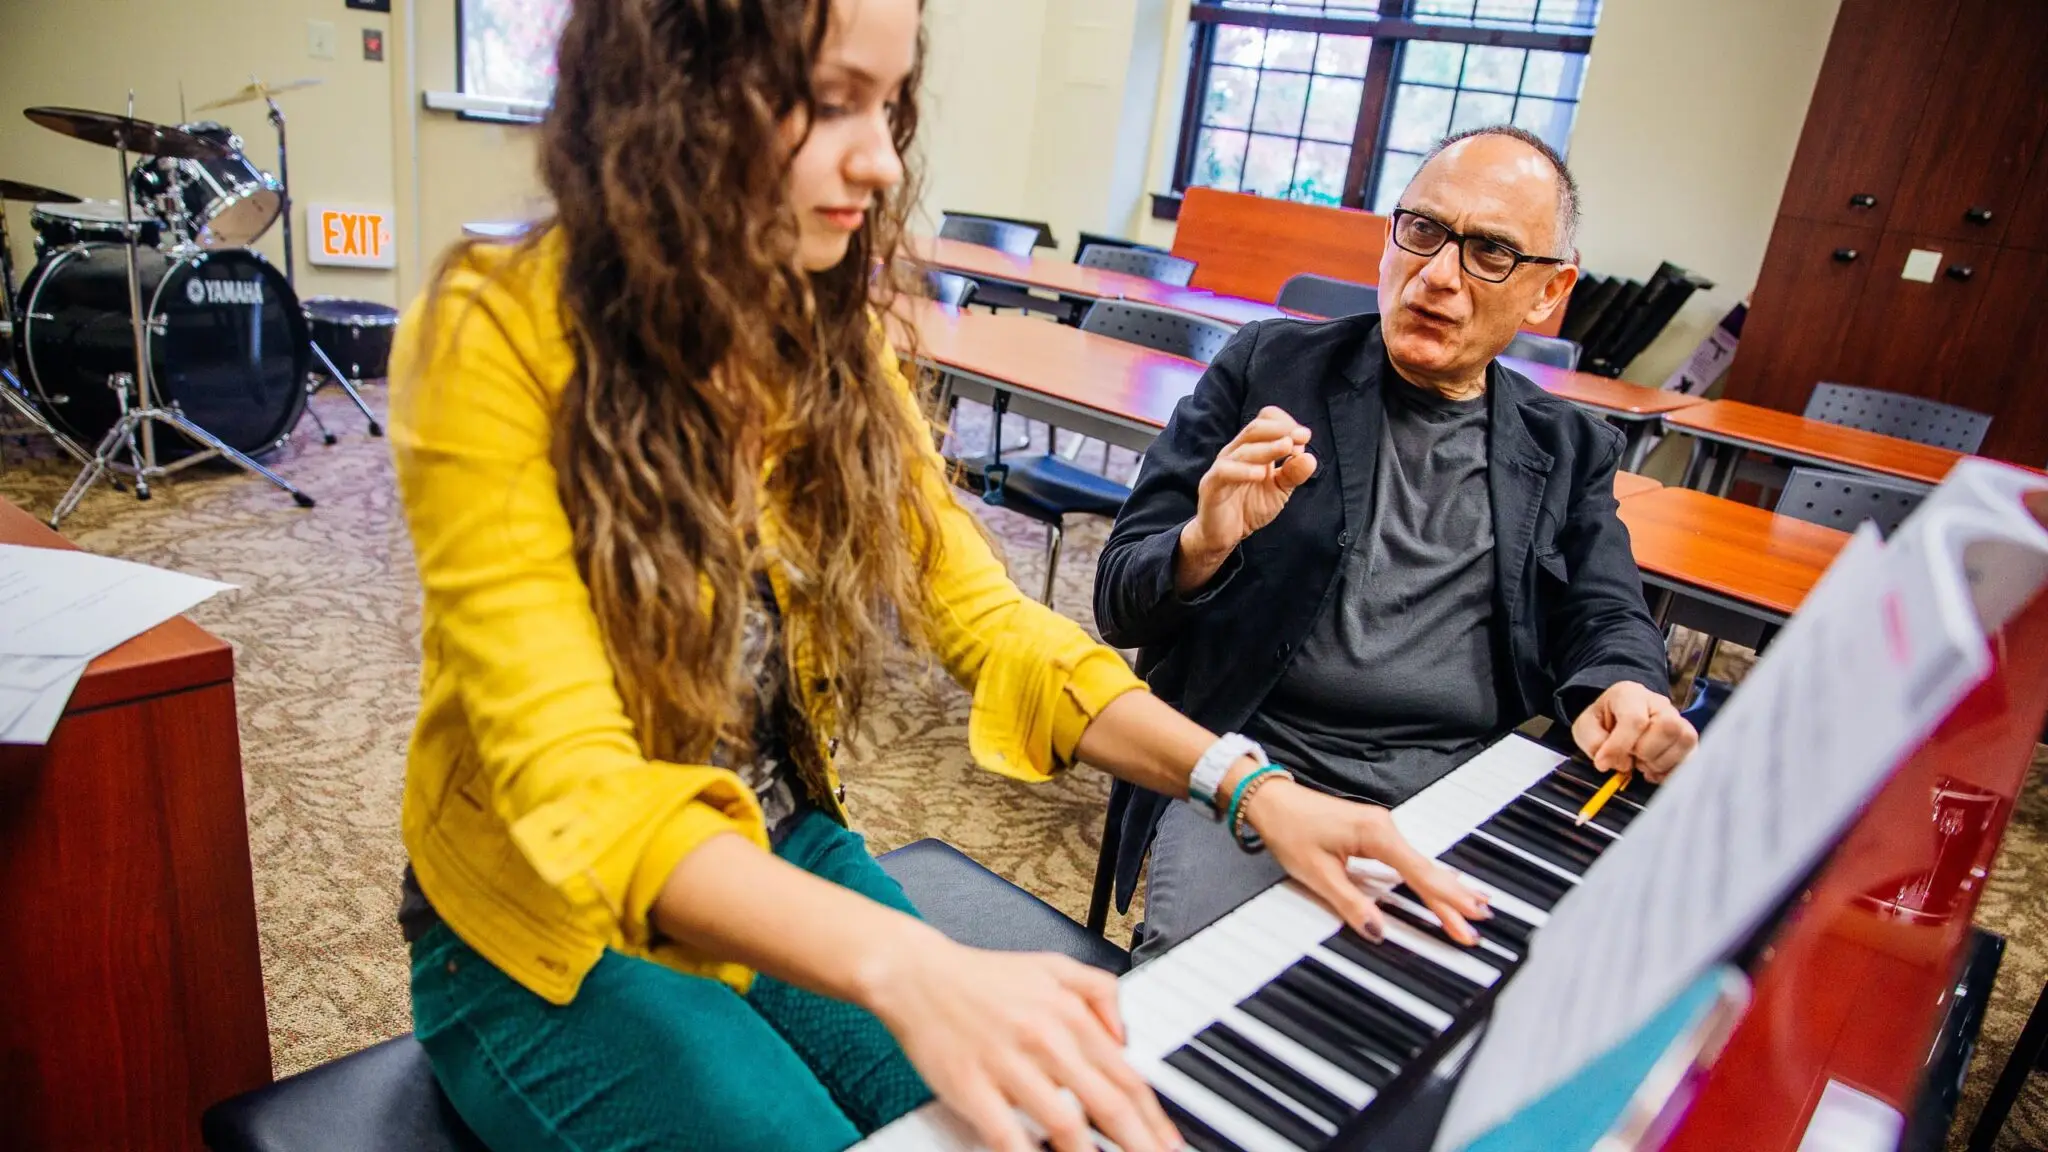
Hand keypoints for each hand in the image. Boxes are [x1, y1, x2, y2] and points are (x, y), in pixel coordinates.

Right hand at [860, 936, 1180, 1151]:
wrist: (916, 974)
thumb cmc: (984, 977)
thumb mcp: (1053, 966)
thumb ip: (1100, 992)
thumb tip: (1126, 1037)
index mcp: (1069, 1014)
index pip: (1127, 1076)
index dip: (1155, 1118)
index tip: (1170, 1143)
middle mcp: (1046, 1039)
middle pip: (1108, 1105)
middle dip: (1140, 1143)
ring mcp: (1008, 1065)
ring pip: (1066, 1125)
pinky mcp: (971, 1087)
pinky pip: (1008, 1136)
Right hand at [1179, 407, 1318, 568]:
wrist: (1223, 535)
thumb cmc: (1249, 508)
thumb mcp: (1279, 491)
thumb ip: (1293, 474)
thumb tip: (1310, 457)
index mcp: (1252, 449)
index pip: (1265, 421)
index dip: (1285, 424)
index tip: (1305, 437)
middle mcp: (1236, 452)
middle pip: (1255, 428)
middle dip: (1281, 430)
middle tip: (1300, 439)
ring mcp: (1222, 467)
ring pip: (1243, 449)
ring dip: (1268, 447)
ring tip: (1287, 448)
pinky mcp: (1212, 485)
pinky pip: (1225, 472)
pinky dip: (1244, 470)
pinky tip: (1261, 474)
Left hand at [1244, 776, 1490, 946]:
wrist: (1271, 800)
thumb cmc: (1290, 828)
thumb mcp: (1317, 873)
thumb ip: (1351, 904)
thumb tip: (1376, 930)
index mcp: (1376, 834)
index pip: (1419, 875)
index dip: (1445, 901)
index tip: (1469, 917)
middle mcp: (1385, 828)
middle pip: (1426, 871)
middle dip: (1453, 899)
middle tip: (1479, 923)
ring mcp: (1381, 829)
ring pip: (1420, 866)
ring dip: (1444, 889)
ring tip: (1473, 905)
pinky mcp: (1374, 833)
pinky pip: (1408, 860)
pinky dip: (1426, 877)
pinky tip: (1441, 885)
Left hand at [1570, 681, 1697, 782]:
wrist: (1618, 717)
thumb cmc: (1603, 722)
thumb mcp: (1585, 727)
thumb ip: (1594, 742)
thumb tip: (1613, 762)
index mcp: (1630, 694)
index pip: (1635, 719)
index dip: (1619, 746)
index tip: (1603, 763)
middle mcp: (1659, 703)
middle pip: (1668, 726)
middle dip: (1644, 751)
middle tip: (1629, 757)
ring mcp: (1678, 719)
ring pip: (1684, 741)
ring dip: (1658, 762)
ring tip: (1641, 763)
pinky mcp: (1687, 738)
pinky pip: (1692, 756)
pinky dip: (1672, 770)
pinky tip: (1654, 771)